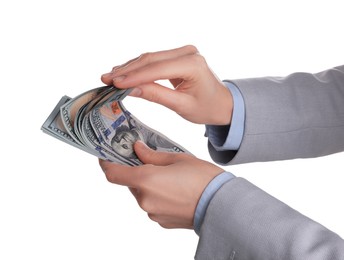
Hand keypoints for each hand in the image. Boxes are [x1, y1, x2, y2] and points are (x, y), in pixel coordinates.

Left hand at [99, 141, 223, 228]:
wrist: (222, 205)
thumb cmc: (202, 178)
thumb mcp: (177, 158)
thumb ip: (152, 155)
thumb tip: (137, 149)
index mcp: (146, 181)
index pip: (113, 174)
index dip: (106, 164)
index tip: (106, 156)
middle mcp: (145, 200)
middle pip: (131, 183)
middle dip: (137, 172)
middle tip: (149, 162)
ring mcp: (152, 213)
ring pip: (142, 194)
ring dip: (149, 185)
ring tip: (169, 177)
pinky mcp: (161, 221)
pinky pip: (153, 205)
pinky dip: (158, 196)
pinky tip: (174, 190)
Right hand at [101, 45, 232, 124]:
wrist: (222, 103)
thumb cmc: (207, 107)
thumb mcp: (181, 106)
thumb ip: (156, 95)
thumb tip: (130, 89)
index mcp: (193, 64)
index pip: (157, 69)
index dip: (134, 76)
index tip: (114, 83)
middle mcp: (188, 53)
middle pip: (150, 59)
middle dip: (127, 70)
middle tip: (106, 79)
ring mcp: (183, 52)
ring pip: (149, 58)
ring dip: (130, 68)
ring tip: (110, 76)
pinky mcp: (178, 56)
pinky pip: (154, 60)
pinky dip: (139, 68)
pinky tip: (124, 73)